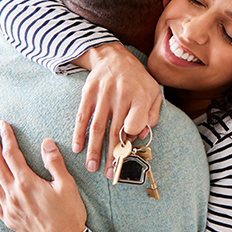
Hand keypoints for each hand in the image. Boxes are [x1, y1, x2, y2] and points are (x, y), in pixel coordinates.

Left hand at [0, 121, 86, 231]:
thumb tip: (46, 142)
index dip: (7, 138)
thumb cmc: (69, 212)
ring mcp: (8, 207)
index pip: (12, 155)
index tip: (3, 125)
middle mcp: (13, 193)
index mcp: (27, 183)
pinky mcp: (8, 218)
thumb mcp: (67, 184)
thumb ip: (54, 163)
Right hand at [71, 42, 161, 177]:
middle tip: (111, 174)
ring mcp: (103, 95)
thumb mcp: (153, 92)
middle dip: (112, 155)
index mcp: (141, 96)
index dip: (132, 135)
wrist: (113, 56)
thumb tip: (141, 135)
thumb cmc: (137, 79)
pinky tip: (77, 148)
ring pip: (97, 127)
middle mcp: (121, 96)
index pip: (136, 121)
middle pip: (116, 130)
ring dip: (94, 149)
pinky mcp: (88, 94)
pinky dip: (79, 134)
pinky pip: (82, 117)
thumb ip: (152, 114)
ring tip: (92, 167)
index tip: (128, 147)